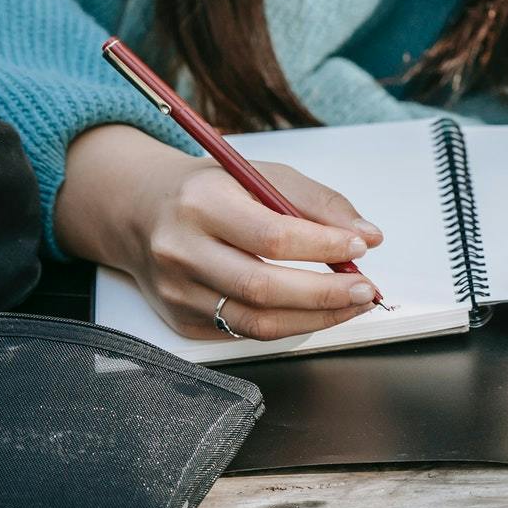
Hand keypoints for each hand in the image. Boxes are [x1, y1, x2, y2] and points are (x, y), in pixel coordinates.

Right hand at [56, 125, 386, 340]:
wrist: (139, 211)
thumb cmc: (209, 190)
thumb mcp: (260, 175)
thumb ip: (317, 202)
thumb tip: (367, 234)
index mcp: (200, 203)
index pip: (272, 235)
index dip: (324, 246)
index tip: (360, 245)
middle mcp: (181, 250)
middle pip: (263, 287)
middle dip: (326, 294)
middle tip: (365, 288)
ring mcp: (177, 292)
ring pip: (257, 321)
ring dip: (316, 318)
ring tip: (350, 304)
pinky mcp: (182, 320)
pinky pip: (245, 333)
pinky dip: (289, 325)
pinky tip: (314, 311)